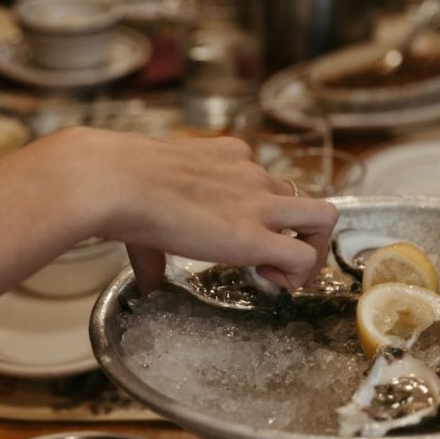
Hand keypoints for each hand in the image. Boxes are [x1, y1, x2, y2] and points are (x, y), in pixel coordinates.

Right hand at [80, 133, 338, 293]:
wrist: (116, 180)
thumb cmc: (120, 186)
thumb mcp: (147, 206)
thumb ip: (154, 251)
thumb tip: (148, 281)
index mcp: (228, 157)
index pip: (267, 182)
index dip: (263, 215)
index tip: (243, 238)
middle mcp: (252, 174)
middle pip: (303, 198)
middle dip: (301, 231)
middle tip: (278, 260)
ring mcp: (259, 201)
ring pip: (323, 218)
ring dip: (314, 249)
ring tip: (286, 273)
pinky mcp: (255, 233)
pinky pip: (303, 256)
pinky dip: (298, 274)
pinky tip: (270, 281)